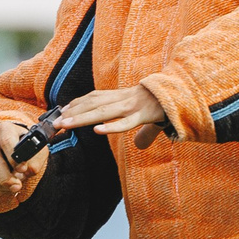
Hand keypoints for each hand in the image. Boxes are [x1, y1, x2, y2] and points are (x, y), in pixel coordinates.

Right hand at [0, 121, 44, 199]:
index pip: (6, 141)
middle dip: (6, 179)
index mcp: (5, 128)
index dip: (14, 159)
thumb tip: (27, 171)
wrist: (6, 147)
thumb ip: (35, 161)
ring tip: (11, 186)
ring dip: (1, 187)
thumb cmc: (23, 149)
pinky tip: (1, 188)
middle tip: (17, 186)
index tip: (23, 170)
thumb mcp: (35, 151)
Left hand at [55, 85, 171, 139]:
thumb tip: (140, 145)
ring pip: (103, 112)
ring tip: (65, 126)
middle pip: (93, 104)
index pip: (94, 97)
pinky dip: (112, 127)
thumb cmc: (166, 104)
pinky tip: (98, 131)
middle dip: (72, 113)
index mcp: (123, 96)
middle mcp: (124, 99)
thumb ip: (143, 132)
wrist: (184, 93)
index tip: (62, 112)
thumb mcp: (151, 119)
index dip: (77, 104)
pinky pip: (126, 122)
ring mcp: (133, 106)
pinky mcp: (145, 115)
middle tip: (54, 123)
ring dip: (82, 118)